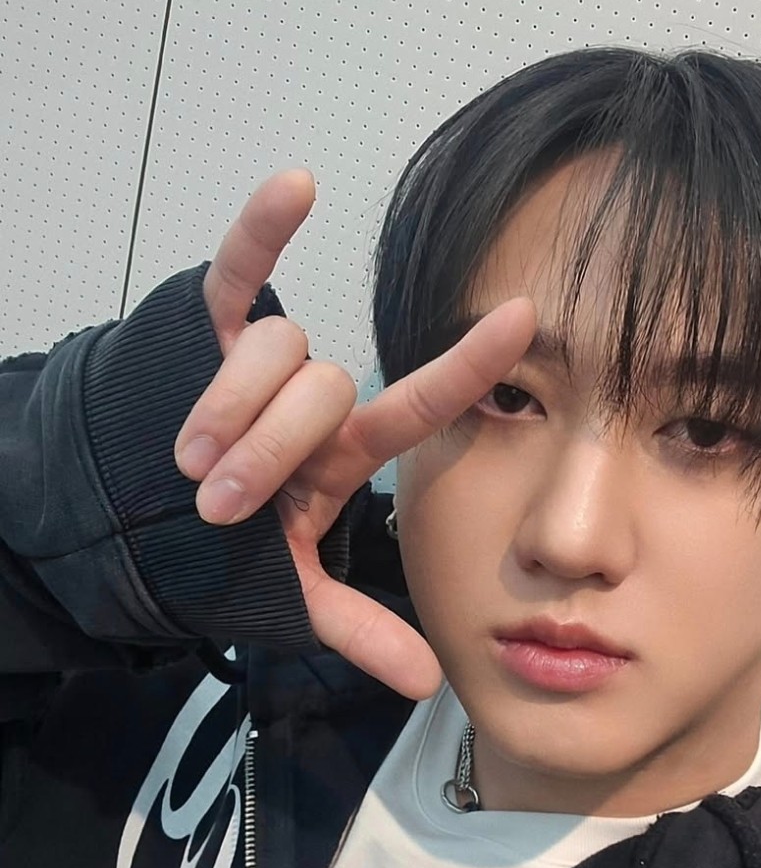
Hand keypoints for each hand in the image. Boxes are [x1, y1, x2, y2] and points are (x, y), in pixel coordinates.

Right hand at [173, 169, 535, 698]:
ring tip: (189, 463)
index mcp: (341, 459)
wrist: (125, 526)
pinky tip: (297, 185)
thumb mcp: (287, 596)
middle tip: (219, 503)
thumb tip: (429, 682)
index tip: (529, 317)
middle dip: (267, 451)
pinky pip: (237, 272)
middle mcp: (314, 402)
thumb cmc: (210, 556)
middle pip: (321, 389)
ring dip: (228, 410)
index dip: (466, 367)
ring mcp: (262, 360)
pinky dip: (260, 232)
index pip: (415, 406)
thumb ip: (356, 629)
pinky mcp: (205, 330)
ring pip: (273, 351)